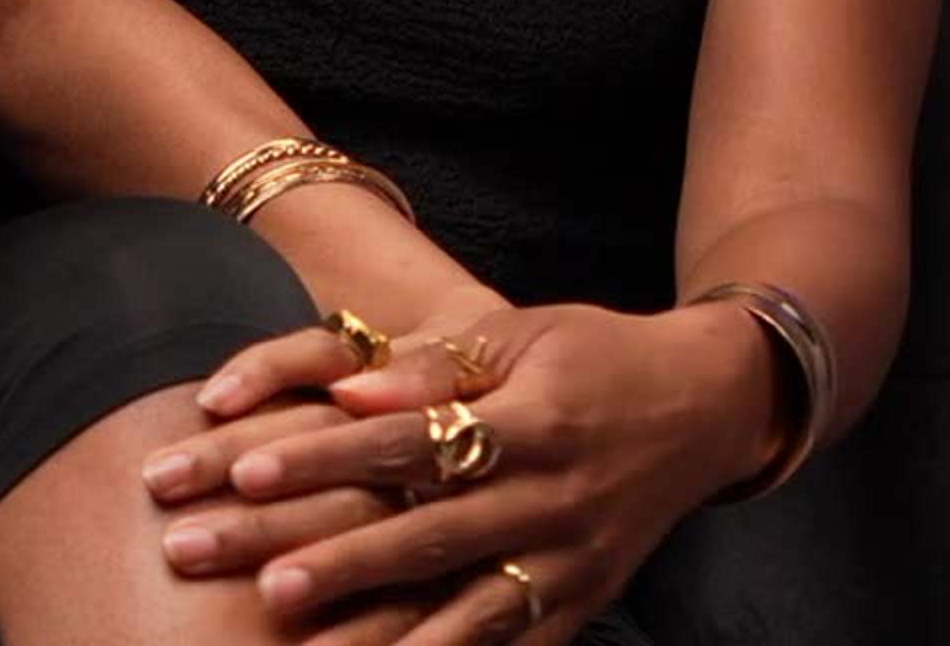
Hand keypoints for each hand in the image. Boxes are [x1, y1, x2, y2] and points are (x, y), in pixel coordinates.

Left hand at [196, 302, 780, 642]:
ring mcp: (572, 563)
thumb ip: (432, 366)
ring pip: (469, 611)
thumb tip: (345, 394)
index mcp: (534, 421)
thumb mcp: (518, 333)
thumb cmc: (591, 355)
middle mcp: (555, 500)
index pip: (415, 445)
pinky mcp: (583, 605)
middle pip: (430, 537)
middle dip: (336, 560)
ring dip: (385, 635)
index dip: (329, 458)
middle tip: (255, 580)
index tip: (246, 472)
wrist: (703, 406)